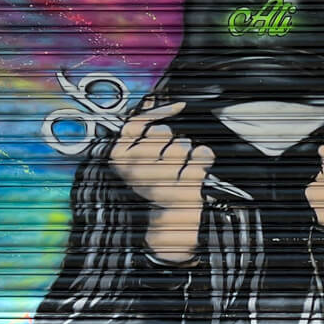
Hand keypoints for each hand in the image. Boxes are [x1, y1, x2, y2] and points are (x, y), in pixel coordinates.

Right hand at [108, 100, 214, 261]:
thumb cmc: (155, 186)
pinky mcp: (184, 187)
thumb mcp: (140, 157)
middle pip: (164, 133)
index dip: (157, 112)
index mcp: (119, 159)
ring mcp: (160, 179)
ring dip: (186, 155)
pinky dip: (204, 160)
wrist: (169, 223)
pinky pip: (202, 154)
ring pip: (183, 144)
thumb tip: (154, 100)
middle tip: (168, 163)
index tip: (177, 106)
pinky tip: (196, 172)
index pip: (137, 123)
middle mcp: (136, 169)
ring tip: (179, 172)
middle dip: (170, 143)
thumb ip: (143, 128)